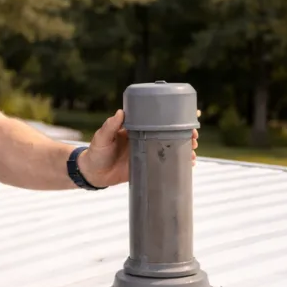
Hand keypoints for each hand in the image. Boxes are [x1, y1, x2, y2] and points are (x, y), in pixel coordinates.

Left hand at [78, 109, 199, 187]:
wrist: (93, 174)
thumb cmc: (96, 152)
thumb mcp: (102, 138)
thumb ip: (110, 126)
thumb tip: (120, 112)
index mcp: (138, 128)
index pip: (159, 118)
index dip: (176, 116)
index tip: (191, 113)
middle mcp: (146, 138)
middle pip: (171, 132)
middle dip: (186, 133)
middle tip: (194, 137)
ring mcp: (148, 152)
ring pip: (171, 148)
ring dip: (185, 148)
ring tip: (193, 151)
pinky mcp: (148, 166)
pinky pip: (166, 164)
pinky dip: (178, 164)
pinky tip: (190, 164)